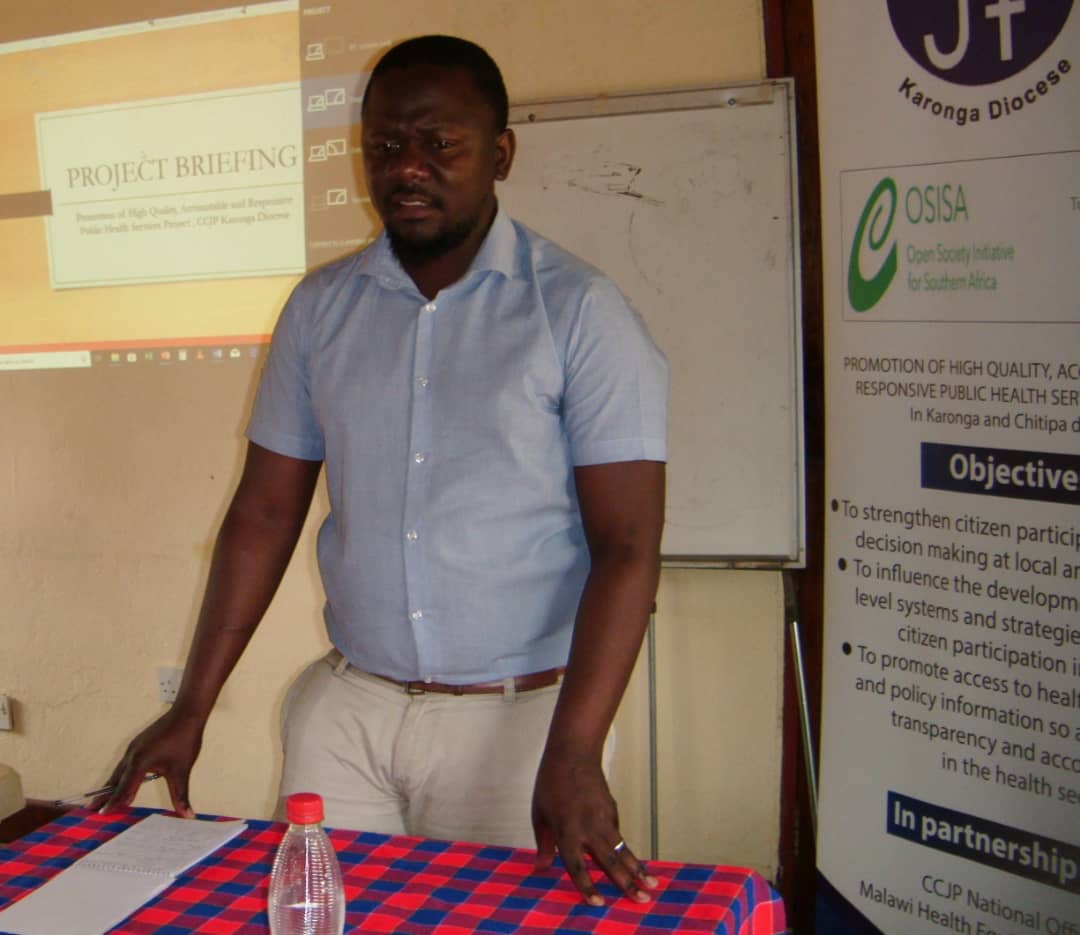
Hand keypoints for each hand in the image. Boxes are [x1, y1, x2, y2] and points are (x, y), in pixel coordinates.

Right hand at [92, 708, 205, 816]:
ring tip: (99, 799)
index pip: (124, 788)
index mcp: (140, 762)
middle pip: (114, 780)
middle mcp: (132, 755)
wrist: (186, 713)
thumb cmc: (184, 740)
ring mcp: (133, 749)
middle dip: (103, 796)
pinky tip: (120, 781)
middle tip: (89, 811)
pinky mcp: (137, 745)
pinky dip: (118, 776)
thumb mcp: (182, 771)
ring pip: (118, 771)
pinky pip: (124, 764)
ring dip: (109, 786)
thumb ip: (181, 795)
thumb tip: (188, 815)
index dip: (113, 803)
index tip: (102, 816)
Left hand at [532, 744, 657, 905]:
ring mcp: (603, 817)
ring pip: (622, 849)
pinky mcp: (612, 809)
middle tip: (643, 900)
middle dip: (627, 883)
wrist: (573, 752)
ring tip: (652, 884)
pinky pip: (617, 834)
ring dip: (637, 868)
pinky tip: (630, 860)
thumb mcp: (539, 813)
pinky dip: (623, 849)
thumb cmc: (550, 782)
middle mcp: (588, 827)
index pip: (577, 866)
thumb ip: (544, 843)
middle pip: (610, 861)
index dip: (587, 886)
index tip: (599, 903)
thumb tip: (541, 869)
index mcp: (566, 830)